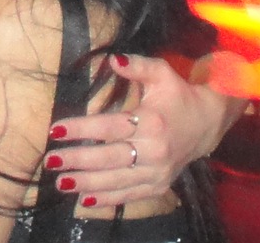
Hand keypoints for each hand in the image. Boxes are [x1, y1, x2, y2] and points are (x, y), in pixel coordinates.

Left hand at [43, 54, 236, 206]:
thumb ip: (137, 66)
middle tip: (50, 160)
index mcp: (151, 120)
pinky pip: (129, 195)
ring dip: (86, 182)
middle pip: (109, 157)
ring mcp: (157, 171)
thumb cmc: (178, 96)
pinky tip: (84, 199)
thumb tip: (112, 59)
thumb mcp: (161, 73)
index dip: (81, 128)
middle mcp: (154, 149)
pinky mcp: (159, 185)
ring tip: (60, 181)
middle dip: (77, 159)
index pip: (109, 126)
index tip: (56, 130)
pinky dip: (107, 199)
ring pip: (116, 180)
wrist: (208, 123)